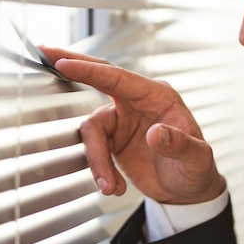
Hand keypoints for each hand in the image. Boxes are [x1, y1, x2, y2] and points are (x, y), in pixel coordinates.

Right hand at [40, 46, 225, 204]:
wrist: (187, 191)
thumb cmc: (196, 169)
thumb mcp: (197, 160)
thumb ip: (179, 145)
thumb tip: (156, 134)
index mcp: (158, 97)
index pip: (120, 78)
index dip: (91, 71)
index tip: (65, 64)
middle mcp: (138, 103)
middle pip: (100, 78)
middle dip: (74, 65)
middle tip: (46, 52)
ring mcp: (123, 120)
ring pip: (92, 130)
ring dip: (97, 159)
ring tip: (110, 186)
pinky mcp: (113, 139)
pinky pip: (94, 148)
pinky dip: (99, 169)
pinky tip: (113, 186)